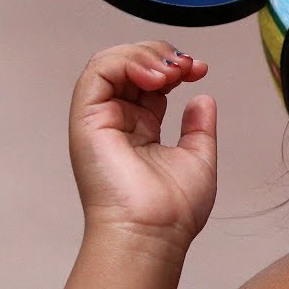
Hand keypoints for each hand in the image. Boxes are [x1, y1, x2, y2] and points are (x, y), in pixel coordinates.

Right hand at [68, 40, 216, 247]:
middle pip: (130, 65)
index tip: (201, 70)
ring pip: (111, 62)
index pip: (151, 80)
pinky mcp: (87, 119)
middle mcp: (118, 121)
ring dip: (145, 55)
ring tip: (172, 72)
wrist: (154, 234)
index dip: (175, 66)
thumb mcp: (198, 158)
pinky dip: (126, 61)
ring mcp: (100, 119)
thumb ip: (199, 127)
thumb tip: (202, 98)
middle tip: (187, 67)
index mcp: (141, 129)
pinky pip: (97, 71)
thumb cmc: (174, 212)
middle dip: (162, 55)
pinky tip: (155, 76)